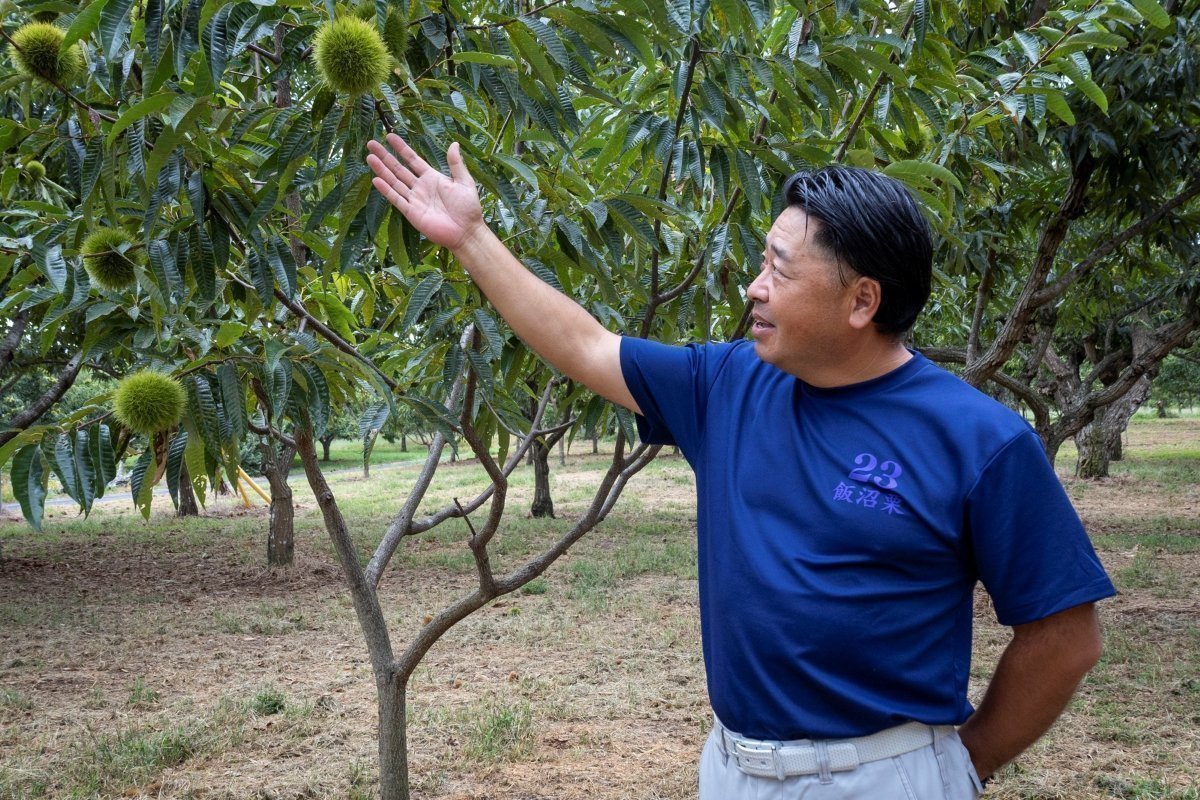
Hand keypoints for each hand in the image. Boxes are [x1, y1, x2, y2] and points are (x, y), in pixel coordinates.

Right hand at [366, 134, 483, 250]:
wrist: (467, 231)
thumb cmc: (468, 208)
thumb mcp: (464, 182)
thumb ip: (456, 164)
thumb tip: (454, 144)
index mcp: (431, 177)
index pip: (412, 160)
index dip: (401, 148)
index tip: (389, 136)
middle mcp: (420, 187)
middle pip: (399, 169)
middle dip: (385, 156)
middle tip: (371, 143)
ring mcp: (414, 199)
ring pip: (394, 182)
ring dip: (382, 170)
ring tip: (369, 157)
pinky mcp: (411, 213)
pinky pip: (396, 199)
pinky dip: (386, 190)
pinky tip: (376, 180)